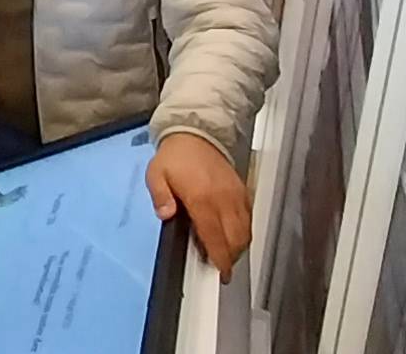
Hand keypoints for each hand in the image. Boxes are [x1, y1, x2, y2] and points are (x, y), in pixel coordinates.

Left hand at [146, 132, 250, 280]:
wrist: (196, 133)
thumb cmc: (174, 157)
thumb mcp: (156, 174)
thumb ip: (160, 197)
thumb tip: (166, 216)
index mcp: (202, 198)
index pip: (215, 236)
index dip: (220, 258)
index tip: (221, 274)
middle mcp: (223, 198)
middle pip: (235, 237)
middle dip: (231, 257)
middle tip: (222, 267)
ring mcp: (235, 194)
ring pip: (245, 229)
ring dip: (239, 246)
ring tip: (227, 255)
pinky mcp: (242, 189)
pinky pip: (249, 216)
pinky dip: (245, 230)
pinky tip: (235, 236)